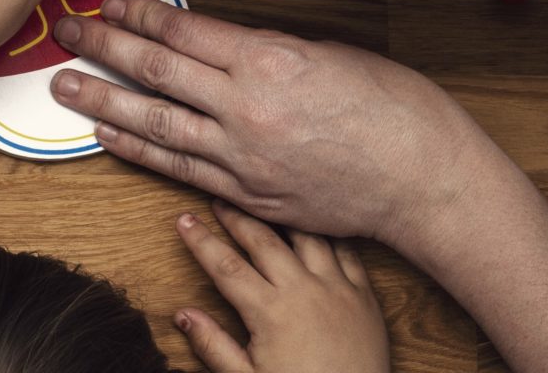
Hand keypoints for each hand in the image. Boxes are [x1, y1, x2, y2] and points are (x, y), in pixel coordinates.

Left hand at [51, 0, 493, 249]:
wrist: (422, 176)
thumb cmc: (391, 106)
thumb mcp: (326, 50)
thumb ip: (266, 47)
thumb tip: (219, 41)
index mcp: (268, 58)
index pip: (183, 30)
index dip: (138, 13)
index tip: (109, 1)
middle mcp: (246, 107)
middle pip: (156, 72)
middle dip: (104, 47)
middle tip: (67, 31)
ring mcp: (242, 156)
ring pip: (155, 123)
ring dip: (103, 103)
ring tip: (64, 86)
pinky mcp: (247, 194)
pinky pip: (179, 168)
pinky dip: (139, 151)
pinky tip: (108, 137)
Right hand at [176, 202, 388, 372]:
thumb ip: (214, 346)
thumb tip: (183, 315)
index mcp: (270, 312)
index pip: (226, 266)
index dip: (202, 240)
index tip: (184, 220)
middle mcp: (303, 290)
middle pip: (263, 241)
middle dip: (237, 218)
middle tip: (220, 202)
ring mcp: (337, 289)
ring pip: (307, 237)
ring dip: (283, 219)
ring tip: (268, 205)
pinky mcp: (364, 296)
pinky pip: (347, 252)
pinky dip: (329, 235)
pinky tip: (319, 228)